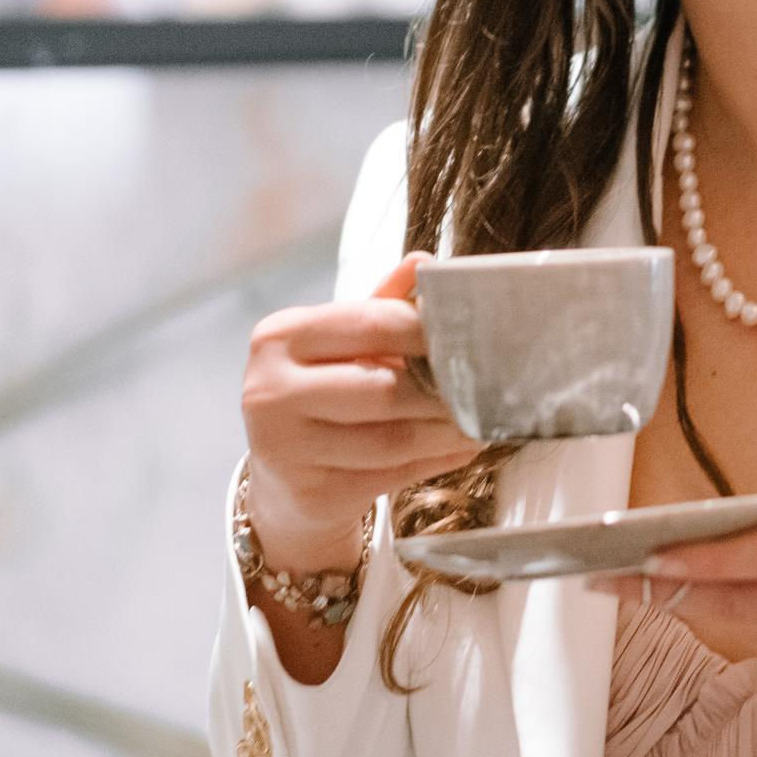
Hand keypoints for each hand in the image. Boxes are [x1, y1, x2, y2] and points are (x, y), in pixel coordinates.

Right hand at [240, 254, 484, 575]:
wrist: (281, 480)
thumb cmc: (321, 395)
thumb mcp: (342, 345)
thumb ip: (383, 305)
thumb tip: (425, 262)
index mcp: (279, 337)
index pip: (371, 322)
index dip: (428, 330)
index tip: (469, 334)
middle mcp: (270, 391)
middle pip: (384, 387)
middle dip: (442, 389)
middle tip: (487, 385)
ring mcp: (284, 448)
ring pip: (393, 438)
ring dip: (448, 430)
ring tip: (480, 420)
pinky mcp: (311, 495)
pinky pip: (392, 476)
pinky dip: (436, 460)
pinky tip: (460, 447)